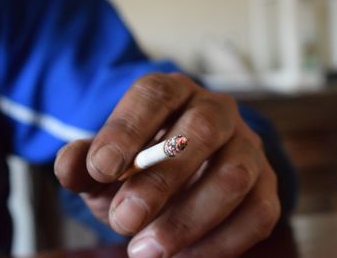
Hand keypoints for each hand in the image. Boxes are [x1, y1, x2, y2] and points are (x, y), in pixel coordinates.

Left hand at [54, 73, 280, 257]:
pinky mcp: (266, 184)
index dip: (127, 129)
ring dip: (189, 220)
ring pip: (233, 175)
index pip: (155, 96)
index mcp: (174, 93)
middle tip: (124, 220)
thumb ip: (85, 163)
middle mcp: (217, 111)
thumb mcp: (108, 161)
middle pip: (200, 131)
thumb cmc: (140, 163)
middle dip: (161, 181)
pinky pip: (258, 213)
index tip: (99, 169)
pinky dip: (220, 244)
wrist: (185, 170)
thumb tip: (69, 165)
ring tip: (145, 251)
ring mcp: (247, 146)